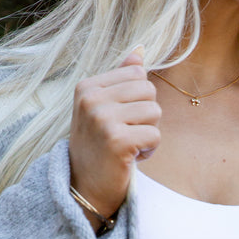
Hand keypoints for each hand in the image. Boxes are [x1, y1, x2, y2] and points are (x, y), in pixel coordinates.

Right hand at [68, 47, 160, 225]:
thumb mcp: (102, 108)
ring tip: (128, 146)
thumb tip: (140, 50)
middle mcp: (92, 100)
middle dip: (146, 116)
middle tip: (126, 134)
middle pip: (149, 91)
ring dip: (149, 133)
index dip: (138, 99)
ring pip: (155, 112)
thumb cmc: (98, 147)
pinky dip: (149, 150)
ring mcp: (103, 120)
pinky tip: (130, 158)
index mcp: (87, 87)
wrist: (83, 188)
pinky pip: (155, 135)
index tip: (120, 119)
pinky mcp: (117, 141)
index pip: (138, 74)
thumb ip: (120, 78)